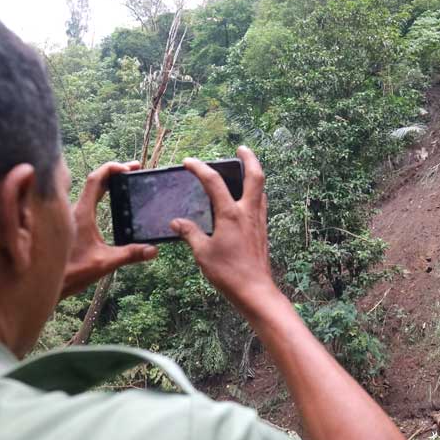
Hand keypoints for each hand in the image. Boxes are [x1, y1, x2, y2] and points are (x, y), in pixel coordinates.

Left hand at [61, 161, 157, 298]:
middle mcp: (75, 211)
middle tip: (133, 169)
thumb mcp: (104, 263)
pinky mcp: (71, 224)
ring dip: (107, 182)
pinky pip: (87, 201)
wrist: (43, 281)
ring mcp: (72, 216)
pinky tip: (111, 202)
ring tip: (125, 181)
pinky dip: (101, 194)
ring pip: (89, 191)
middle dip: (115, 172)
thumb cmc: (71, 272)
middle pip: (95, 181)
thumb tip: (152, 250)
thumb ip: (130, 255)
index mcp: (82, 214)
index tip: (128, 168)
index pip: (96, 180)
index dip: (112, 169)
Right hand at [171, 146, 276, 308]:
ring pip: (261, 189)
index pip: (214, 182)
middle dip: (249, 158)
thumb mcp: (202, 252)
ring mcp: (259, 221)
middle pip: (255, 176)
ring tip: (245, 170)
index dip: (199, 168)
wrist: (255, 291)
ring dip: (255, 175)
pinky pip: (261, 205)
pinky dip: (256, 194)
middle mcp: (248, 212)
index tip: (188, 162)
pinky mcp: (263, 231)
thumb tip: (176, 222)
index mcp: (231, 214)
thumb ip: (190, 233)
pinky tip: (248, 200)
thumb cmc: (228, 273)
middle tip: (241, 148)